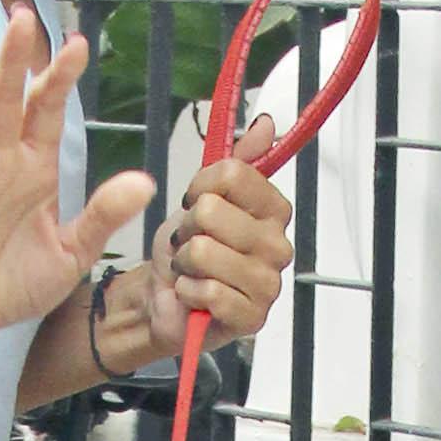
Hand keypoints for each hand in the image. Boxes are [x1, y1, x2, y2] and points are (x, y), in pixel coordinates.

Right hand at [0, 13, 152, 361]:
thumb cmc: (14, 280)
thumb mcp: (71, 253)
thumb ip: (103, 216)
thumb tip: (146, 182)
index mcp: (33, 167)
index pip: (46, 111)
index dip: (59, 78)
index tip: (78, 44)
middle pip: (3, 102)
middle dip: (12, 60)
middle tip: (20, 16)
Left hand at [131, 111, 291, 353]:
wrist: (162, 297)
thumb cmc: (186, 248)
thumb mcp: (204, 196)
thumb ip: (237, 161)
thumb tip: (268, 123)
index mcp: (273, 210)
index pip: (233, 175)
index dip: (200, 187)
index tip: (194, 203)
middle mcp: (278, 245)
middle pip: (212, 212)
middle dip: (187, 229)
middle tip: (191, 245)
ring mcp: (268, 284)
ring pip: (205, 251)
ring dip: (185, 263)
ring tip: (192, 271)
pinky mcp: (252, 318)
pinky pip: (207, 291)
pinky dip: (187, 292)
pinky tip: (195, 297)